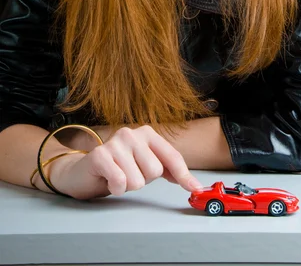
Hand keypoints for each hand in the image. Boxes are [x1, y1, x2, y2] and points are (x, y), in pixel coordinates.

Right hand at [49, 125, 202, 199]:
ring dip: (128, 186)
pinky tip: (109, 180)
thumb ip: (168, 170)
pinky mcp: (100, 155)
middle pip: (154, 171)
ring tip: (118, 176)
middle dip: (143, 180)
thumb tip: (193, 184)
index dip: (184, 175)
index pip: (172, 156)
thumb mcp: (145, 165)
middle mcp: (132, 133)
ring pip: (138, 180)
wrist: (82, 171)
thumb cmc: (118, 168)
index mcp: (147, 133)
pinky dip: (116, 188)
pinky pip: (120, 182)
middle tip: (129, 173)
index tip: (195, 189)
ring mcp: (115, 142)